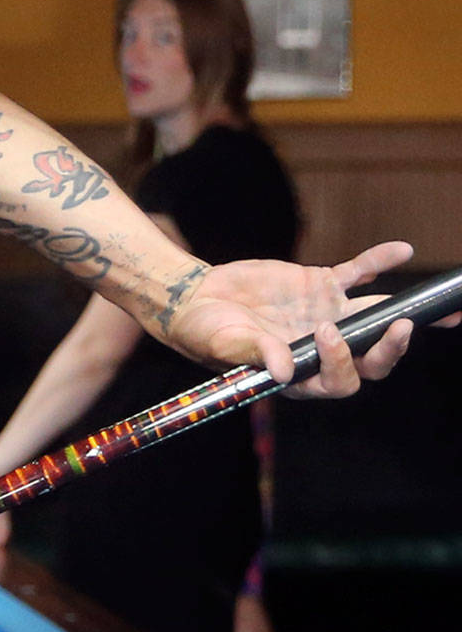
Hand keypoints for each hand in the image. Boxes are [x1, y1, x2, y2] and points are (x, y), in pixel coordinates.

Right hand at [160, 241, 422, 396]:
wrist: (194, 297)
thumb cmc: (203, 332)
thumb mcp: (226, 345)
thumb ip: (258, 354)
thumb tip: (283, 371)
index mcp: (300, 373)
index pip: (339, 379)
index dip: (344, 361)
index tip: (326, 333)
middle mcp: (319, 349)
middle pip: (369, 357)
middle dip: (390, 348)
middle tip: (403, 327)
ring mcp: (324, 316)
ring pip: (373, 318)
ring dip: (402, 312)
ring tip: (442, 308)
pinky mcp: (321, 285)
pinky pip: (359, 273)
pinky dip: (380, 261)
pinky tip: (402, 251)